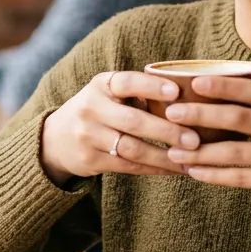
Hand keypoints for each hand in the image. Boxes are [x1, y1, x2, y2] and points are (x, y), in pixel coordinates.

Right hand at [40, 72, 202, 186]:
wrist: (56, 139)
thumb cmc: (99, 109)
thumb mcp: (109, 92)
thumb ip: (139, 91)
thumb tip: (187, 95)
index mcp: (101, 85)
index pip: (126, 83)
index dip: (151, 87)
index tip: (176, 92)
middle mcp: (92, 109)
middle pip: (133, 122)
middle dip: (166, 131)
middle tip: (195, 139)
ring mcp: (89, 136)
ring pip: (132, 149)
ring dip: (164, 156)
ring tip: (191, 158)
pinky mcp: (91, 160)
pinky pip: (129, 166)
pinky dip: (155, 169)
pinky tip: (176, 169)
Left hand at [165, 77, 250, 213]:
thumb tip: (212, 93)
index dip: (224, 86)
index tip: (195, 83)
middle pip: (239, 118)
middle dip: (201, 115)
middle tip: (172, 114)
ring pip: (234, 151)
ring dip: (200, 151)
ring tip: (173, 151)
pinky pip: (240, 177)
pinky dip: (214, 175)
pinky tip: (193, 172)